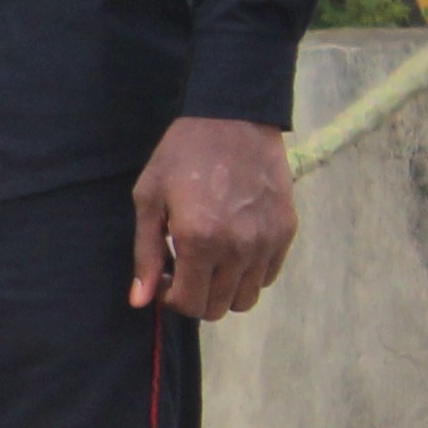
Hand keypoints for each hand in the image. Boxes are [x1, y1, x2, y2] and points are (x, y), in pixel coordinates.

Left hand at [131, 116, 295, 318]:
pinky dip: (249, 274)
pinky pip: (268, 275)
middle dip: (196, 298)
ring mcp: (267, 241)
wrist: (233, 119)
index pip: (190, 304)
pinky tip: (232, 248)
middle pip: (219, 308)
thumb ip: (145, 255)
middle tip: (184, 270)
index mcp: (200, 241)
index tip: (165, 278)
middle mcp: (239, 248)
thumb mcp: (149, 200)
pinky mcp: (287, 230)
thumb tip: (141, 301)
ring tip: (209, 261)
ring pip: (246, 298)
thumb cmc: (182, 155)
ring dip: (224, 290)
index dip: (172, 299)